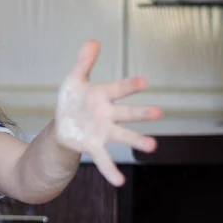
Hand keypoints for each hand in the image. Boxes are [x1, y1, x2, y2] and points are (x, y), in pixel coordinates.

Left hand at [55, 40, 161, 186]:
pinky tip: (118, 181)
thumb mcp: (74, 80)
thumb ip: (84, 62)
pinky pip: (104, 159)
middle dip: (142, 113)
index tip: (144, 82)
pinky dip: (111, 171)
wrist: (63, 124)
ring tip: (152, 147)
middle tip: (159, 112)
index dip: (130, 85)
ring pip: (123, 136)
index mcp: (104, 96)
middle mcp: (108, 114)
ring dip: (137, 141)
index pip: (119, 89)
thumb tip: (93, 41)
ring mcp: (103, 131)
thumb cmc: (73, 100)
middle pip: (127, 113)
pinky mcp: (94, 146)